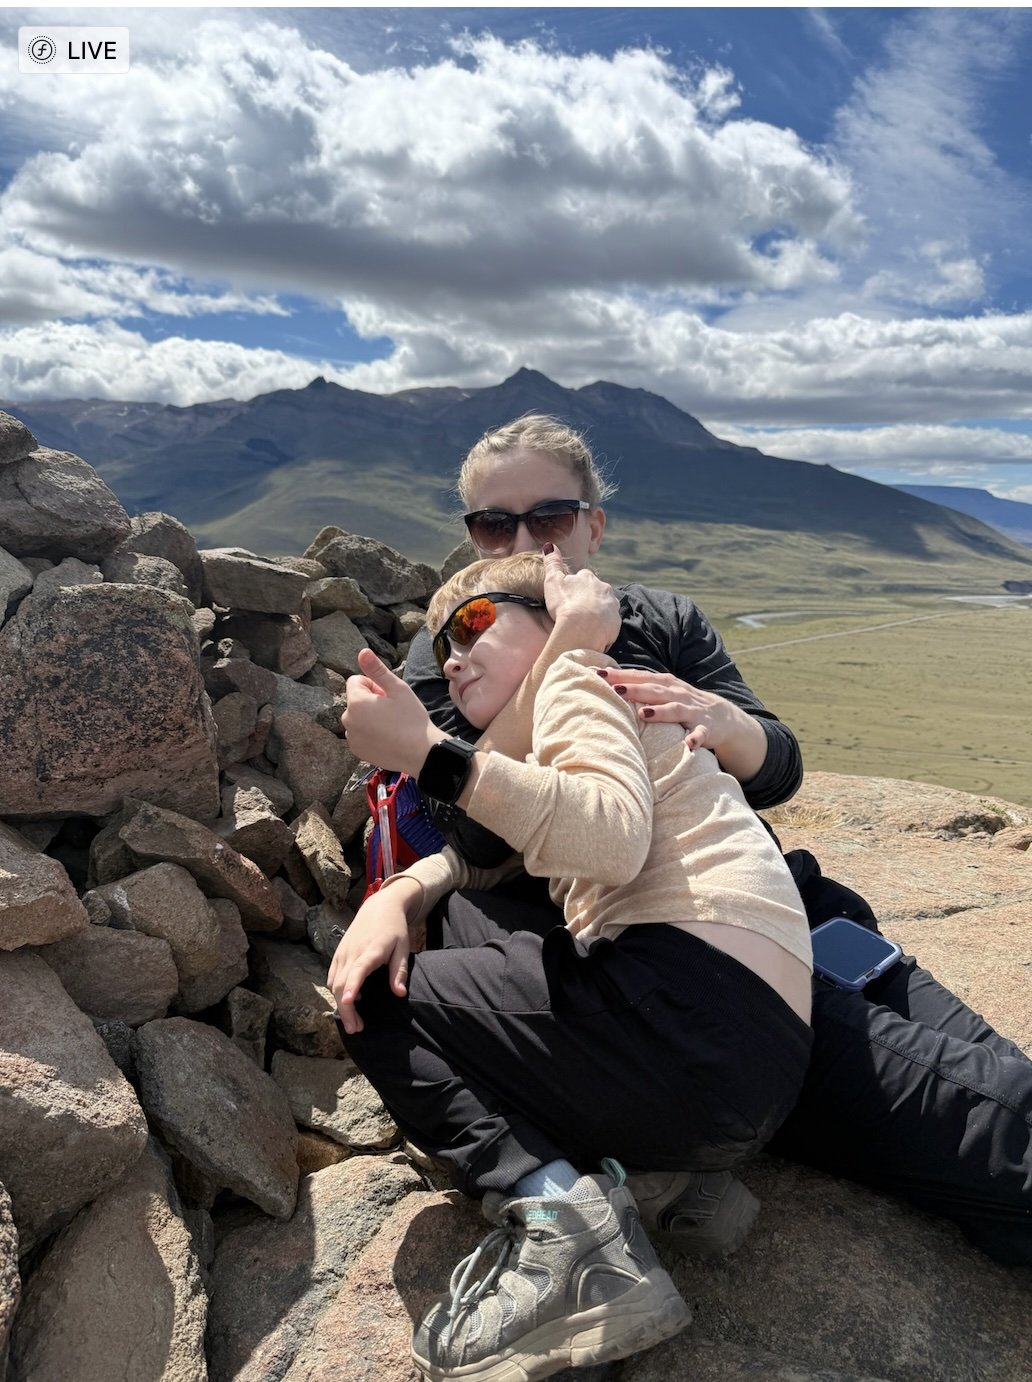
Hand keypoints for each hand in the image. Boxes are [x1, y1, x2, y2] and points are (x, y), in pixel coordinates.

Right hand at [327, 882, 416, 1033]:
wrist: (379, 906)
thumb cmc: (394, 928)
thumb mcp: (403, 948)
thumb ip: (400, 972)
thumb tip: (399, 994)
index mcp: (370, 950)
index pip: (358, 970)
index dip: (352, 987)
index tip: (349, 1002)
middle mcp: (352, 952)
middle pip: (341, 984)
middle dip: (346, 1009)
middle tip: (357, 1029)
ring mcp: (342, 953)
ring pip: (334, 983)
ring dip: (341, 1004)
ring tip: (355, 1022)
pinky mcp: (338, 954)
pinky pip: (332, 977)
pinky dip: (338, 991)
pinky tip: (351, 1000)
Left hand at [343, 648, 444, 774]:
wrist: (421, 753)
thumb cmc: (411, 718)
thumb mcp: (398, 689)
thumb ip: (377, 670)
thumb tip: (362, 651)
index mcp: (356, 702)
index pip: (356, 681)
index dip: (374, 685)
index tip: (389, 696)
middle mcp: (347, 720)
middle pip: (356, 700)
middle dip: (370, 701)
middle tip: (393, 711)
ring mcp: (351, 737)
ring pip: (358, 717)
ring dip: (369, 717)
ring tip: (391, 725)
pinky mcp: (357, 750)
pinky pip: (359, 733)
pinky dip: (369, 733)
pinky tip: (387, 737)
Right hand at [541, 545, 620, 651]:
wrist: (580, 629)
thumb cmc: (564, 604)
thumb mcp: (553, 581)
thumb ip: (552, 563)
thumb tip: (549, 545)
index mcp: (588, 578)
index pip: (583, 576)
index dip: (576, 585)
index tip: (570, 595)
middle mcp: (604, 588)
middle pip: (597, 590)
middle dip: (590, 597)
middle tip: (577, 609)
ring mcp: (612, 605)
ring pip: (606, 605)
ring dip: (598, 611)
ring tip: (585, 622)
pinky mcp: (616, 623)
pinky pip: (609, 623)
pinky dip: (602, 626)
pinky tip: (592, 633)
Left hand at [595, 668, 743, 754]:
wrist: (723, 716)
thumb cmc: (683, 702)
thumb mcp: (663, 692)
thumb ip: (639, 687)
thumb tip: (606, 684)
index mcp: (665, 684)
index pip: (639, 677)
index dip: (620, 675)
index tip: (597, 674)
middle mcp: (677, 694)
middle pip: (654, 691)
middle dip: (634, 690)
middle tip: (615, 690)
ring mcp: (692, 711)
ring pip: (674, 710)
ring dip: (660, 712)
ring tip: (643, 714)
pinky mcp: (705, 729)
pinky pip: (699, 734)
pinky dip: (694, 739)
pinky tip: (688, 745)